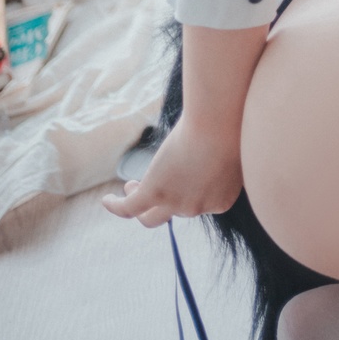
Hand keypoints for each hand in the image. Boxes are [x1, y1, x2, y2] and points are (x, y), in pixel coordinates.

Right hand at [103, 115, 242, 227]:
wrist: (221, 123)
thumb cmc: (231, 127)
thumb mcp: (230, 150)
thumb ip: (223, 161)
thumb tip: (215, 154)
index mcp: (221, 200)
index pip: (199, 205)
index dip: (186, 193)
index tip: (179, 177)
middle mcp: (198, 208)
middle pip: (176, 210)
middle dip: (164, 200)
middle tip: (154, 183)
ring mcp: (176, 204)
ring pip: (150, 216)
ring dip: (140, 201)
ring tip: (132, 185)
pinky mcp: (155, 192)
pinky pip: (128, 209)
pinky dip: (116, 206)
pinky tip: (107, 200)